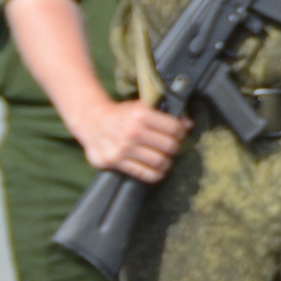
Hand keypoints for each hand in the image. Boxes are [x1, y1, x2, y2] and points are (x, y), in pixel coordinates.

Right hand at [71, 98, 189, 182]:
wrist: (91, 120)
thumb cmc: (121, 114)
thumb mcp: (142, 105)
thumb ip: (166, 113)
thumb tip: (189, 124)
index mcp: (141, 114)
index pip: (174, 128)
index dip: (181, 132)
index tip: (179, 134)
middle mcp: (133, 131)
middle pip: (169, 146)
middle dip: (175, 147)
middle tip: (172, 147)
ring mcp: (123, 148)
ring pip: (159, 162)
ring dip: (167, 162)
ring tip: (166, 160)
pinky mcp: (115, 162)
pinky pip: (143, 173)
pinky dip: (155, 174)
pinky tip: (157, 170)